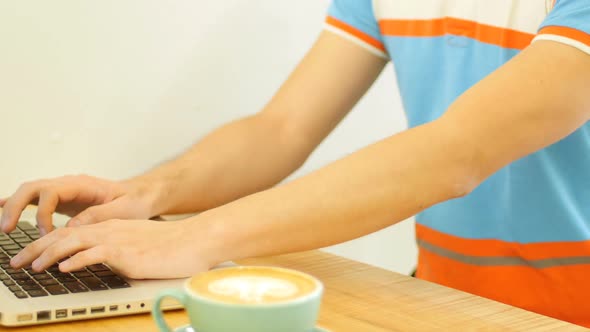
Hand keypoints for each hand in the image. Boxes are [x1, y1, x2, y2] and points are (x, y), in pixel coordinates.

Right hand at [0, 175, 157, 234]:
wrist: (141, 195)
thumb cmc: (135, 201)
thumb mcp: (124, 210)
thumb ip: (99, 216)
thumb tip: (71, 228)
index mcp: (82, 184)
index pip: (51, 192)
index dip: (43, 213)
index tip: (47, 234)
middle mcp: (69, 184)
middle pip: (32, 188)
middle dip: (15, 206)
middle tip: (6, 228)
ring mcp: (64, 190)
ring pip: (30, 192)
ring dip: (13, 207)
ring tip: (4, 228)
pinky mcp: (62, 200)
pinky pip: (36, 199)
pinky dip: (18, 204)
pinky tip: (2, 210)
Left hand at [9, 219, 210, 278]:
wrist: (194, 240)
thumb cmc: (173, 246)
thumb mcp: (140, 245)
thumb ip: (120, 250)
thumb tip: (104, 261)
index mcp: (112, 227)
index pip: (71, 233)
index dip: (47, 243)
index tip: (31, 254)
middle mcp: (110, 230)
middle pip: (64, 236)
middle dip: (36, 248)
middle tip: (17, 261)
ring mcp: (117, 240)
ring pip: (72, 243)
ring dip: (48, 255)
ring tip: (31, 266)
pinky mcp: (126, 252)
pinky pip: (94, 255)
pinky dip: (75, 260)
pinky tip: (62, 268)